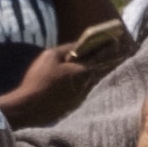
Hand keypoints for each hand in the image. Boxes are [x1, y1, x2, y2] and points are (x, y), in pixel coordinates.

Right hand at [3, 24, 128, 126]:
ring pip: (94, 81)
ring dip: (98, 71)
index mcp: (84, 71)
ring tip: (101, 62)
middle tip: (115, 50)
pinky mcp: (75, 105)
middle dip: (108, 59)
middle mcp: (88, 85)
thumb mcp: (51, 56)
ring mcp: (83, 97)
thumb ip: (67, 49)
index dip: (110, 47)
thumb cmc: (39, 78)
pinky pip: (86, 90)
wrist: (29, 107)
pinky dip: (87, 82)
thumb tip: (79, 44)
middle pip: (102, 70)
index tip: (118, 39)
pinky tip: (83, 79)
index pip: (103, 56)